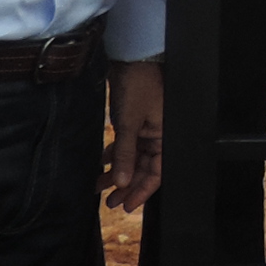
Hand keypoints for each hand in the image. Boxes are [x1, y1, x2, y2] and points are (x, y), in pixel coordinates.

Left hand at [106, 60, 164, 211]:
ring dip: (118, 172)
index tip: (126, 207)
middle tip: (110, 202)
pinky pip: (127, 145)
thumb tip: (123, 183)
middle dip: (126, 186)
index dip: (141, 192)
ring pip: (133, 158)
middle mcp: (158, 136)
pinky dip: (116, 154)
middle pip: (144, 168)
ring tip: (101, 186)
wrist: (132, 58)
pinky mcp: (136, 121)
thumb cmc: (137, 86)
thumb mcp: (128, 124)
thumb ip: (126, 155)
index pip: (156, 173)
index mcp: (165, 138)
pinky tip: (103, 163)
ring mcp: (147, 128)